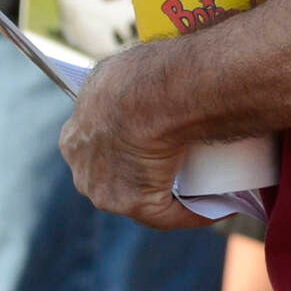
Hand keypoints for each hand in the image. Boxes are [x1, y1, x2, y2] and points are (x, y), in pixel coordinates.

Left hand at [58, 40, 210, 230]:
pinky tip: (216, 206)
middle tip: (180, 162)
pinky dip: (195, 212)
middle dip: (144, 176)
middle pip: (118, 180)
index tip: (151, 145)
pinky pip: (172, 216)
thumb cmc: (134, 77)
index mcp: (74, 140)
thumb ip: (118, 86)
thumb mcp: (115, 75)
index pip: (98, 153)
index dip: (125, 151)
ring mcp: (107, 194)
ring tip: (202, 183)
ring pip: (144, 200)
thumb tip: (136, 89)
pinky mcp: (137, 206)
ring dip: (170, 196)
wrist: (147, 95)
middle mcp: (83, 172)